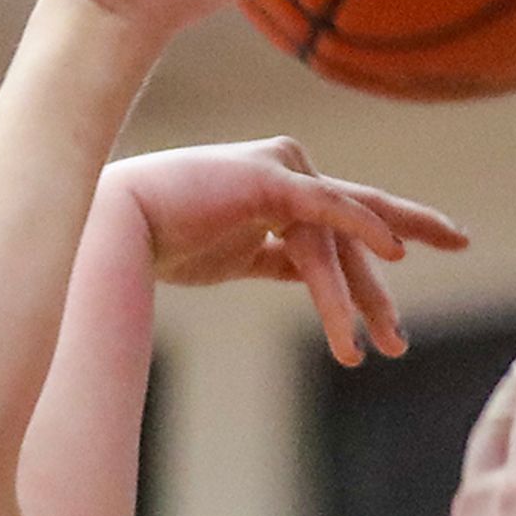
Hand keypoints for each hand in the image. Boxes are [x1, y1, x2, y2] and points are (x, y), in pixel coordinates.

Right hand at [108, 139, 465, 366]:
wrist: (116, 224)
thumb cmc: (161, 239)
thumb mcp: (236, 257)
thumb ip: (277, 259)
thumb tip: (313, 278)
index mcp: (281, 192)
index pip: (338, 237)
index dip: (366, 279)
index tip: (387, 325)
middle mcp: (291, 172)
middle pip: (352, 236)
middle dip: (374, 293)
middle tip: (399, 345)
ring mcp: (284, 170)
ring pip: (340, 239)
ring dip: (361, 296)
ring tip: (382, 345)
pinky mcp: (273, 180)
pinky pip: (328, 209)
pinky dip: (365, 226)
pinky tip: (399, 252)